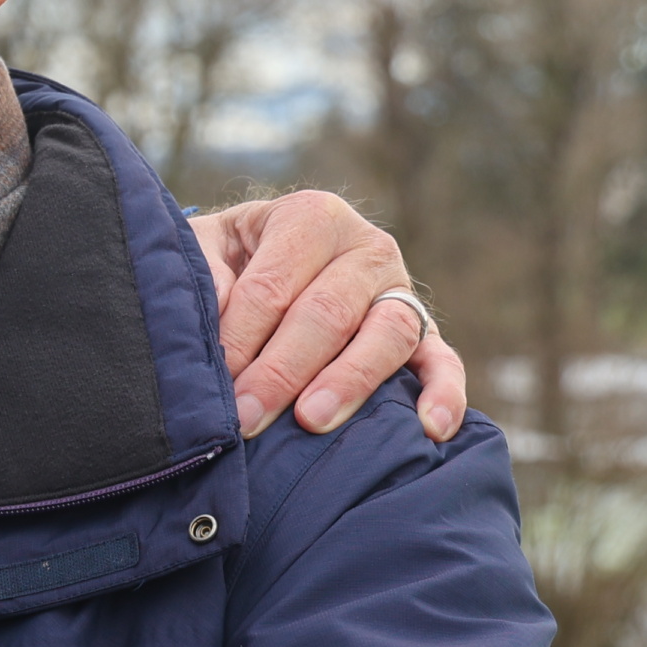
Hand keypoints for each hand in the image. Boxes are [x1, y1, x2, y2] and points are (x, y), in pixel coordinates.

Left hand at [187, 190, 464, 441]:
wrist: (262, 264)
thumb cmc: (226, 261)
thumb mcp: (203, 249)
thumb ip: (205, 273)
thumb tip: (219, 316)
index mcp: (311, 217)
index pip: (273, 285)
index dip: (240, 336)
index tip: (215, 380)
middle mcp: (365, 247)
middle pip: (328, 313)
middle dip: (282, 370)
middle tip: (246, 417)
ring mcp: (400, 290)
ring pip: (387, 335)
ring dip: (348, 382)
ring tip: (311, 421)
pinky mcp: (425, 332)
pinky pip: (442, 362)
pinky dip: (443, 394)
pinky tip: (431, 429)